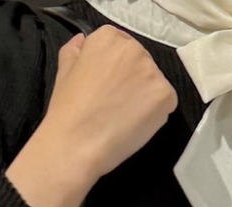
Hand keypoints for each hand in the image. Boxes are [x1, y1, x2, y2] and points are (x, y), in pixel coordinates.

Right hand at [45, 27, 178, 180]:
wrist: (76, 143)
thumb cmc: (67, 111)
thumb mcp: (64, 72)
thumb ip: (75, 52)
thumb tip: (81, 41)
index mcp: (108, 37)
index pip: (123, 48)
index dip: (117, 71)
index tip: (108, 88)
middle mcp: (133, 48)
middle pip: (142, 64)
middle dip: (134, 83)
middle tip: (116, 106)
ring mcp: (151, 71)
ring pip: (155, 84)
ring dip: (145, 100)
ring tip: (124, 118)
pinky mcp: (165, 95)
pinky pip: (166, 103)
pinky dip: (155, 115)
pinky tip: (136, 125)